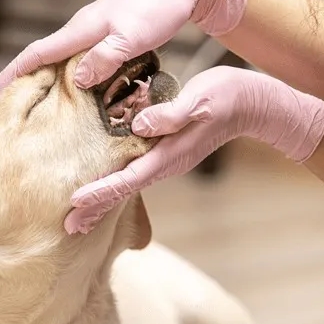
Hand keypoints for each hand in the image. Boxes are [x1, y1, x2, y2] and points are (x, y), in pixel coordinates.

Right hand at [0, 0, 250, 99]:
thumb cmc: (159, 7)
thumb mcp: (132, 38)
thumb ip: (104, 59)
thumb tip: (75, 80)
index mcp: (80, 31)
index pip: (35, 55)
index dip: (11, 76)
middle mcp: (81, 32)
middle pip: (42, 61)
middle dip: (20, 84)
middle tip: (3, 112)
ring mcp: (94, 35)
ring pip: (62, 64)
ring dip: (45, 85)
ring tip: (32, 111)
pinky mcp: (109, 39)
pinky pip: (81, 63)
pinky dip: (71, 80)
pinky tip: (74, 96)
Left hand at [63, 66, 323, 233]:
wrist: (255, 104)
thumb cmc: (229, 96)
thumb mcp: (202, 98)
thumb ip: (173, 114)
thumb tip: (141, 124)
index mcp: (169, 155)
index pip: (129, 179)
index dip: (102, 191)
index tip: (76, 203)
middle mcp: (165, 163)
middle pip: (124, 191)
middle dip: (97, 208)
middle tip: (68, 227)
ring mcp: (167, 160)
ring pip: (128, 184)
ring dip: (103, 199)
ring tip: (77, 215)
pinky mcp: (167, 152)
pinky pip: (136, 173)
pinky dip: (115, 183)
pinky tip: (104, 184)